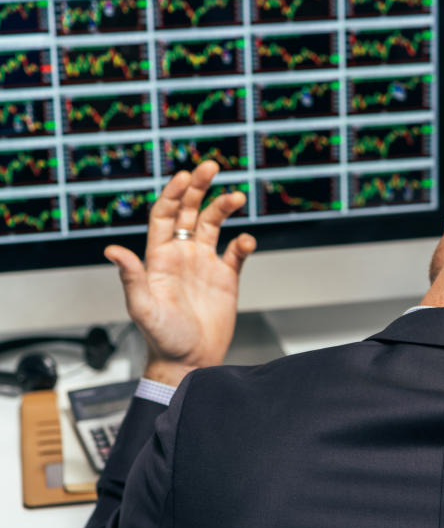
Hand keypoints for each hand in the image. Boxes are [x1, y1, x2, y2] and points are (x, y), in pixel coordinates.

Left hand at [104, 162, 255, 386]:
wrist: (190, 361)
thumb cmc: (162, 338)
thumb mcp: (143, 307)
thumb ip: (131, 277)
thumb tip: (113, 250)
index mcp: (159, 258)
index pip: (165, 216)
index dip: (173, 194)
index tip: (185, 176)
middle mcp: (182, 255)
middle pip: (190, 211)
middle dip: (199, 187)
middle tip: (211, 166)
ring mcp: (205, 265)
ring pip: (215, 225)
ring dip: (225, 208)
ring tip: (238, 198)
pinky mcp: (226, 278)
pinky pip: (236, 252)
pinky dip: (244, 243)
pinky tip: (247, 241)